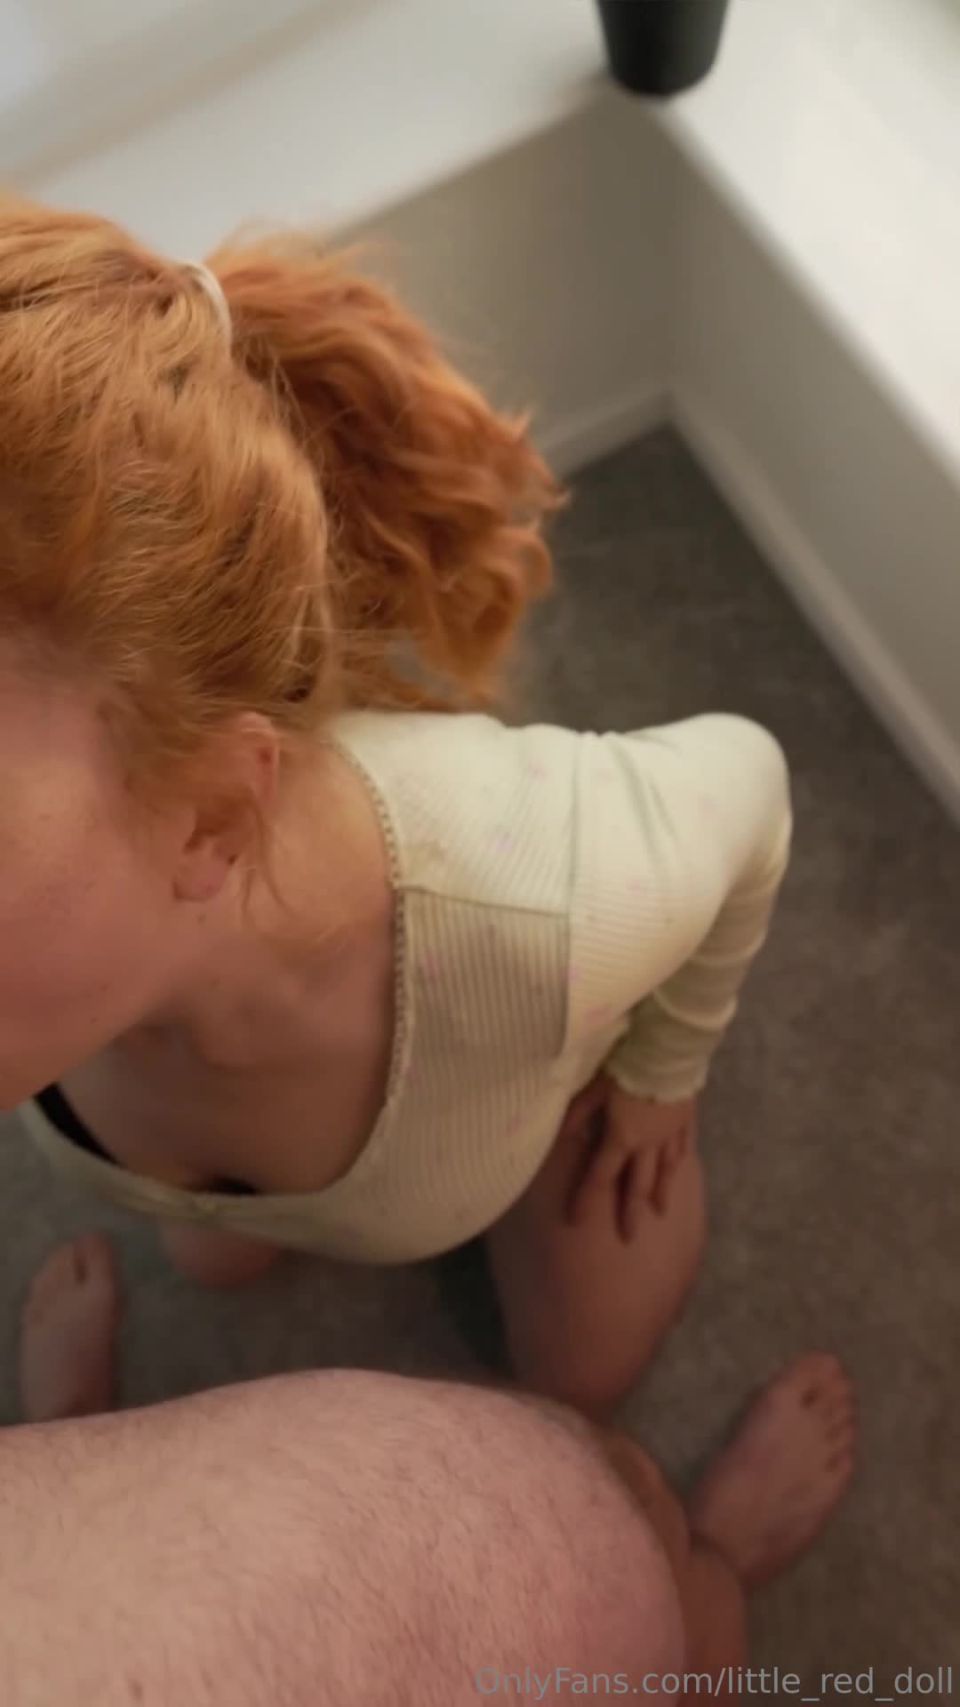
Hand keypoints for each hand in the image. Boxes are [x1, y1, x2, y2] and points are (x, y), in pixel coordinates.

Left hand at [561, 1074, 696, 1239]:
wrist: (670, 1049)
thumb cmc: (628, 1065)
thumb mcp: (594, 1087)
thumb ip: (578, 1113)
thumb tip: (562, 1137)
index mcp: (621, 1138)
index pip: (599, 1176)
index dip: (586, 1200)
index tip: (576, 1223)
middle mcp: (648, 1144)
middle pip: (637, 1184)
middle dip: (630, 1212)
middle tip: (628, 1238)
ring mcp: (671, 1133)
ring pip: (665, 1170)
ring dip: (659, 1194)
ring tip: (659, 1212)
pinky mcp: (687, 1119)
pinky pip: (684, 1145)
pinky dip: (679, 1161)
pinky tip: (678, 1169)